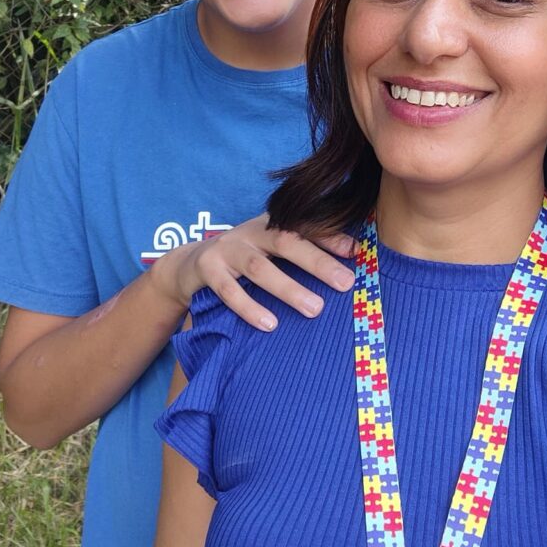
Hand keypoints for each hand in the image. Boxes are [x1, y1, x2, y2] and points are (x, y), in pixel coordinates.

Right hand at [149, 214, 355, 329]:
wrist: (191, 263)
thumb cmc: (246, 258)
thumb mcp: (273, 249)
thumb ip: (305, 249)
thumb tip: (353, 257)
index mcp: (272, 223)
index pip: (305, 225)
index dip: (330, 236)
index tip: (355, 252)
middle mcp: (251, 232)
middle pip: (287, 242)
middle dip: (317, 262)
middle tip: (345, 283)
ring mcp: (227, 249)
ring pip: (260, 268)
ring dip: (288, 289)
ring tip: (315, 309)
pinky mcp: (207, 270)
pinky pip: (229, 291)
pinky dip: (249, 307)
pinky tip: (269, 324)